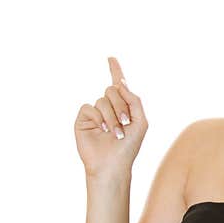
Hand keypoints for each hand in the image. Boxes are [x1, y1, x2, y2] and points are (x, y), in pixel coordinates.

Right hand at [74, 56, 148, 178]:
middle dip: (121, 106)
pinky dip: (98, 118)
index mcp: (123, 106)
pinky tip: (102, 130)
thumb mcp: (141, 122)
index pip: (118, 84)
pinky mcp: (82, 120)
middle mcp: (108, 107)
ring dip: (112, 117)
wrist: (113, 165)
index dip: (115, 70)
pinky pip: (89, 107)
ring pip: (102, 100)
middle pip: (112, 90)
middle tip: (125, 123)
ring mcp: (94, 113)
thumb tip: (121, 83)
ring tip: (115, 133)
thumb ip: (134, 100)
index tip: (111, 57)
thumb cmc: (129, 146)